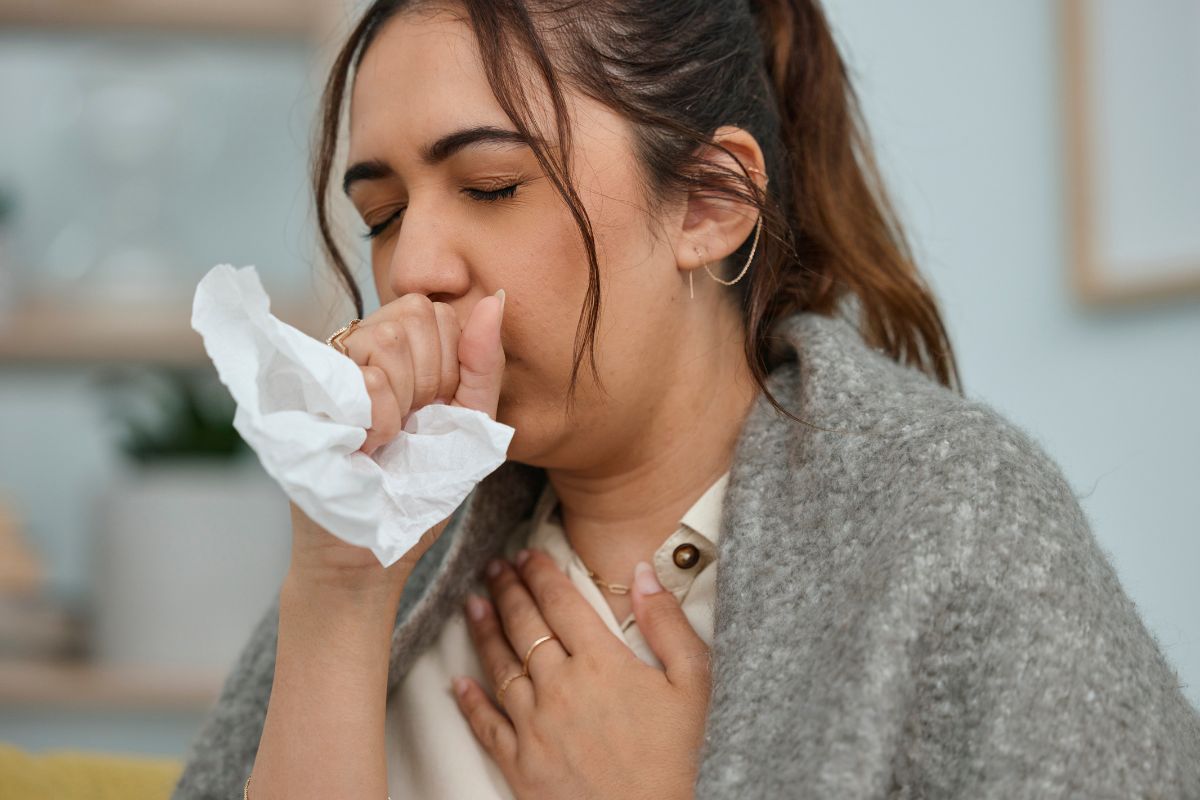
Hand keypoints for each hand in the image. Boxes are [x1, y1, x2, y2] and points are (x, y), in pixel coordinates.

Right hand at [288, 290, 506, 587]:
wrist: (366, 551)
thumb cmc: (417, 492)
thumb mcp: (469, 425)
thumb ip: (483, 364)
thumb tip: (494, 299)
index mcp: (398, 351)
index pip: (436, 309)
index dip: (449, 363)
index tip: (435, 410)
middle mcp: (356, 346)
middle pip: (414, 313)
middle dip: (430, 377)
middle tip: (410, 424)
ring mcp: (326, 365)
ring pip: (387, 339)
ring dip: (403, 400)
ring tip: (386, 437)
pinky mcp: (304, 391)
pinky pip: (363, 376)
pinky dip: (380, 419)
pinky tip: (367, 446)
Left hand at [452, 549, 710, 799]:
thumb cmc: (683, 758)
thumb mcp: (695, 684)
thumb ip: (668, 624)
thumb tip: (641, 572)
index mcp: (601, 662)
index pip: (561, 602)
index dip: (541, 573)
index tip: (527, 554)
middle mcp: (560, 687)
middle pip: (524, 625)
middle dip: (507, 590)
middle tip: (494, 567)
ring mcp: (535, 727)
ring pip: (499, 666)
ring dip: (483, 630)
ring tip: (473, 604)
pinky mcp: (521, 765)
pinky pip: (486, 725)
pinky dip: (469, 701)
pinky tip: (458, 682)